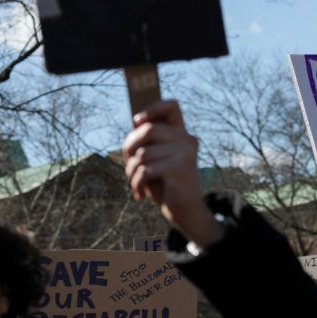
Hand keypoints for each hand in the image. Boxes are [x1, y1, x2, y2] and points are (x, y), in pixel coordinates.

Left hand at [123, 100, 224, 247]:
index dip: (153, 107)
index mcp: (181, 134)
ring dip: (132, 172)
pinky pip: (145, 170)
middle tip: (129, 165)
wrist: (185, 211)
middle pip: (147, 130)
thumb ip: (149, 141)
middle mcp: (186, 139)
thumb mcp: (156, 159)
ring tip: (136, 183)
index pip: (171, 106)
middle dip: (129, 148)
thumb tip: (136, 123)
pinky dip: (137, 183)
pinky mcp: (179, 167)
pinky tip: (140, 193)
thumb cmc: (165, 184)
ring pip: (142, 154)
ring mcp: (185, 152)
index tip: (137, 121)